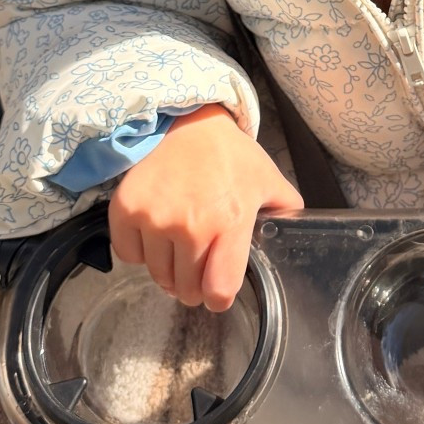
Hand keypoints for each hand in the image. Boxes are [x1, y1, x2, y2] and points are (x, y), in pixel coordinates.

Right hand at [109, 105, 301, 310]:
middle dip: (192, 285)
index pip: (218, 291)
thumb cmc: (232, 157)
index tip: (216, 293)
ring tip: (178, 247)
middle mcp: (191, 225)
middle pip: (186, 289)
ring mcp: (155, 218)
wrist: (191, 123)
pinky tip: (154, 233)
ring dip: (167, 269)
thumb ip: (286, 213)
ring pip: (157, 275)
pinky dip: (139, 251)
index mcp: (231, 223)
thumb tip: (296, 240)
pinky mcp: (127, 210)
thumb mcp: (269, 182)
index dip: (218, 299)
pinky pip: (129, 255)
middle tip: (196, 267)